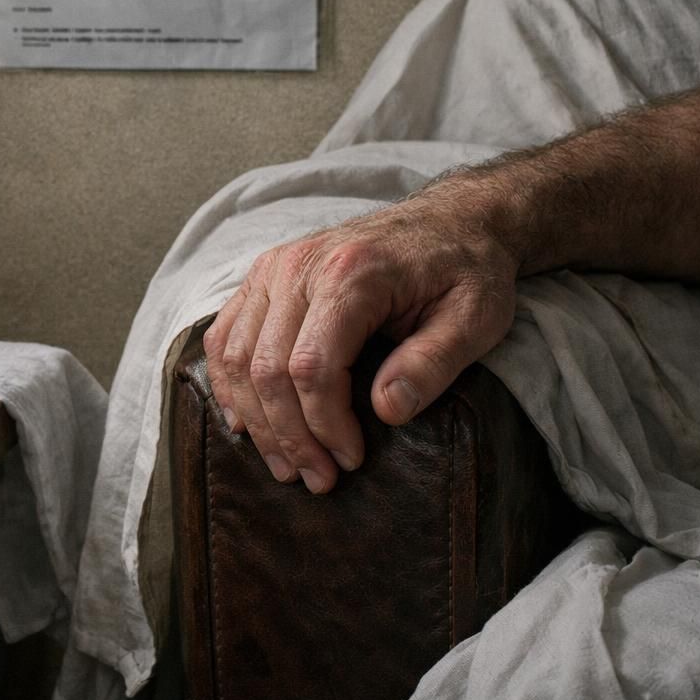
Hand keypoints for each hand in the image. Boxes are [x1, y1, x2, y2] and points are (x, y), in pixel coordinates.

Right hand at [200, 194, 518, 493]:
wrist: (450, 220)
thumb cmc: (466, 270)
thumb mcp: (476, 318)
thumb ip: (432, 363)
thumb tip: (385, 412)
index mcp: (351, 273)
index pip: (312, 366)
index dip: (324, 424)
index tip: (352, 461)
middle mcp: (299, 266)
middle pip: (266, 368)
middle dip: (289, 435)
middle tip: (318, 480)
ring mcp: (273, 268)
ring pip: (236, 357)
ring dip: (255, 420)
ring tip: (287, 464)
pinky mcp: (262, 275)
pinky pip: (223, 336)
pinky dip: (227, 384)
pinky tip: (246, 421)